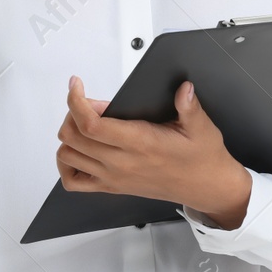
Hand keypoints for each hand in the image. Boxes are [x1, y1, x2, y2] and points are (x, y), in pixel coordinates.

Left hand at [55, 76, 251, 226]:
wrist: (206, 187)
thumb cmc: (202, 159)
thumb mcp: (201, 127)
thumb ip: (190, 106)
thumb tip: (184, 88)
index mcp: (140, 143)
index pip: (91, 125)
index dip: (76, 101)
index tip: (76, 85)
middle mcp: (121, 162)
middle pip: (73, 137)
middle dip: (73, 112)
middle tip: (88, 101)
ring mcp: (113, 177)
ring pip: (68, 155)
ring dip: (69, 134)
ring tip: (85, 121)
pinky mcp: (111, 187)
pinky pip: (73, 181)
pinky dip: (66, 164)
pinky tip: (78, 150)